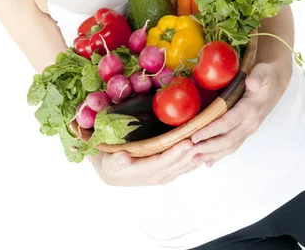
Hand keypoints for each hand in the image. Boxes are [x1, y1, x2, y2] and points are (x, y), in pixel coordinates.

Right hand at [86, 139, 201, 185]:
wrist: (112, 173)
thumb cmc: (110, 164)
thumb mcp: (108, 161)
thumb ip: (116, 160)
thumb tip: (124, 157)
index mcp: (144, 171)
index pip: (163, 162)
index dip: (175, 153)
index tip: (186, 143)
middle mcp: (157, 176)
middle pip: (177, 164)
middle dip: (190, 153)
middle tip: (202, 139)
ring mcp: (164, 176)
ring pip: (183, 167)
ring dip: (195, 157)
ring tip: (207, 144)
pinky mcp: (167, 173)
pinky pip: (183, 168)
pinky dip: (194, 161)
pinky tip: (204, 153)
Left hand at [189, 62, 280, 167]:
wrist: (274, 83)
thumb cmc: (265, 76)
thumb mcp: (263, 72)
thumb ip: (257, 77)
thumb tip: (251, 82)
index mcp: (250, 110)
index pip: (227, 123)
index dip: (211, 131)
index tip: (194, 136)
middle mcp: (249, 124)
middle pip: (227, 140)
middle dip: (208, 147)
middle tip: (189, 151)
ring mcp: (248, 130)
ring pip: (229, 147)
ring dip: (212, 154)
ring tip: (194, 159)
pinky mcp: (245, 132)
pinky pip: (232, 146)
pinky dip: (220, 155)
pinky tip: (208, 162)